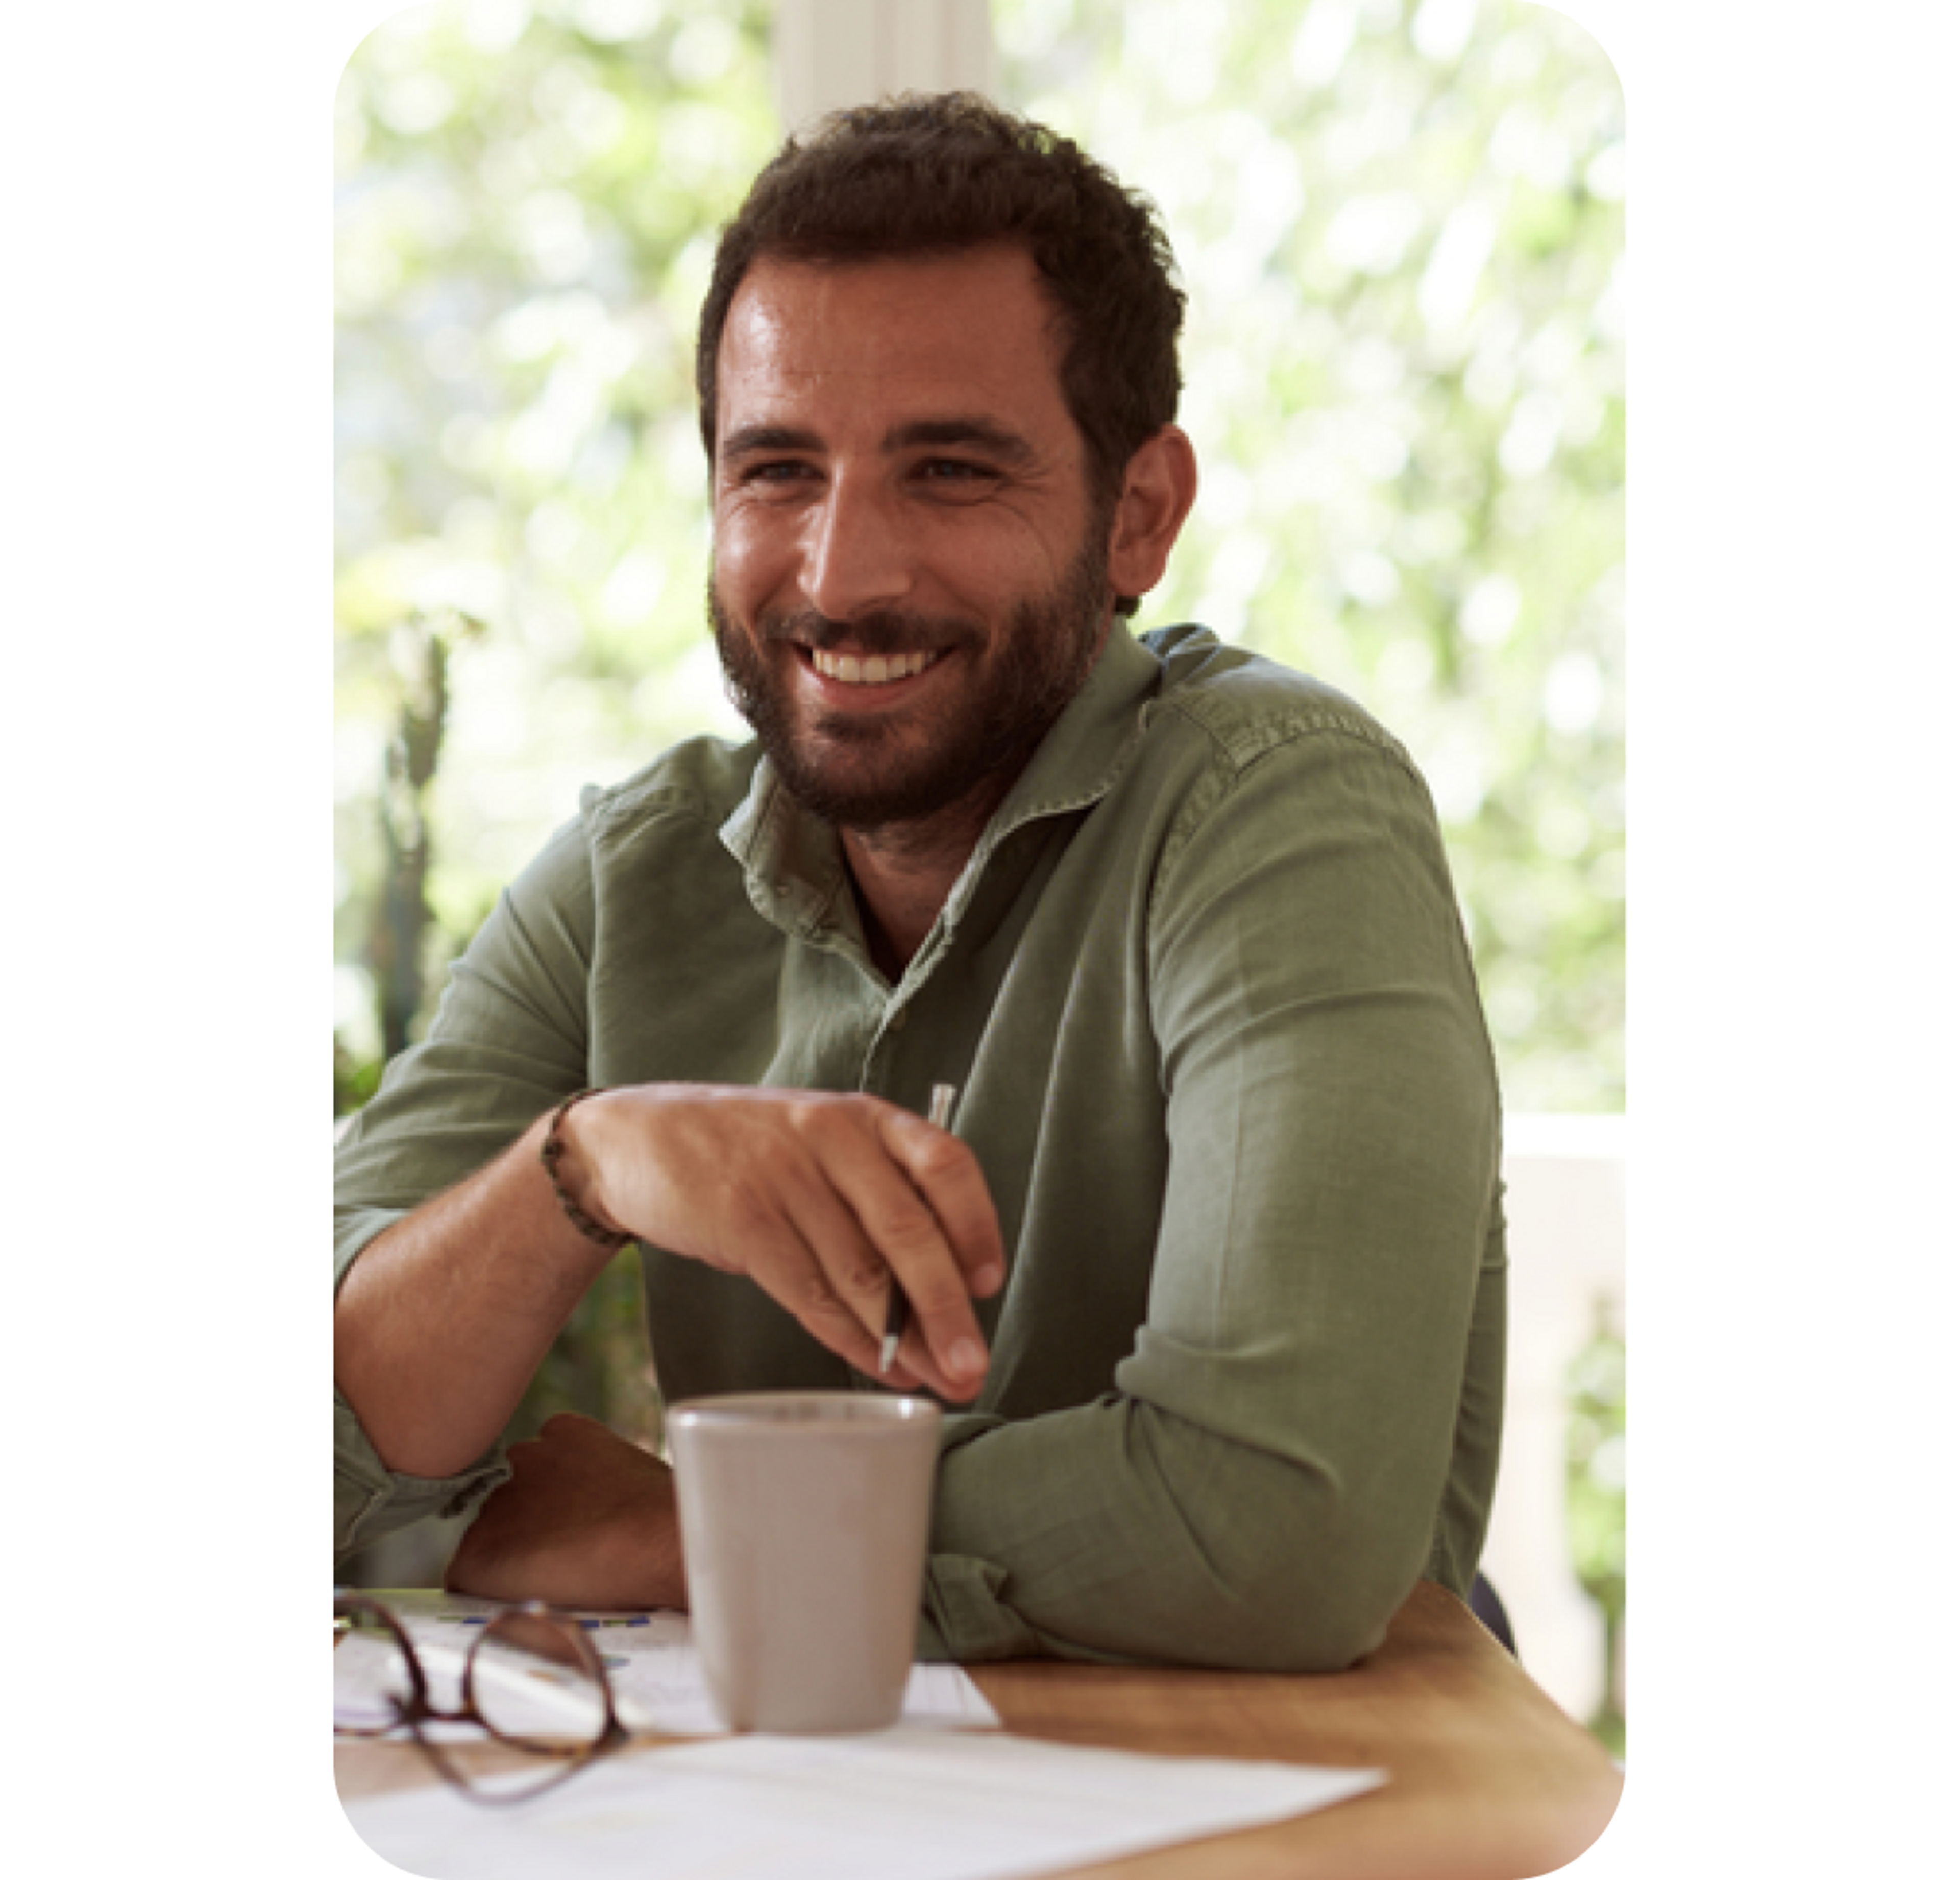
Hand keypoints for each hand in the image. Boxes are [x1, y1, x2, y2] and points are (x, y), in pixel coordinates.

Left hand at [445, 1413, 685, 1610]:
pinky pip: (467, 1576)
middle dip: (531, 1526)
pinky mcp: (478, 1551)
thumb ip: (599, 1478)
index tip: (579, 1522)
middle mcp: (519, 1459)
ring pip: (490, 1537)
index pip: (539, 1467)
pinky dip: (490, 1591)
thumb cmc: (665, 1513)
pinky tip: (530, 1596)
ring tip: (558, 1579)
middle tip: (571, 1554)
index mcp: (561, 1432)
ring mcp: (496, 1503)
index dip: (556, 1502)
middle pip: (511, 1500)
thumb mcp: (631, 1472)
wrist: (659, 1539)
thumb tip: (602, 1510)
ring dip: (513, 1556)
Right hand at [561, 1085, 1004, 1399]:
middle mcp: (832, 1137)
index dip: (977, 1227)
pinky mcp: (742, 1219)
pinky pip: (809, 1292)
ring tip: (935, 1379)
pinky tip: (875, 1364)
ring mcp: (784, 1177)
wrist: (638, 1137)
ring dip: (905, 1338)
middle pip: (910, 1231)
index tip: (990, 1283)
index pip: (946, 1164)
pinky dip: (849, 1339)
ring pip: (862, 1271)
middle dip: (948, 1309)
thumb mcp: (822, 1143)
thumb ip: (880, 1192)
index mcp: (866, 1116)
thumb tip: (948, 1284)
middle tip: (972, 1365)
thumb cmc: (749, 1151)